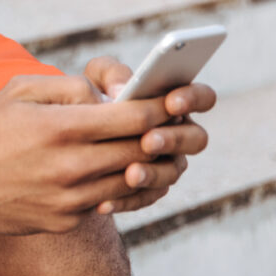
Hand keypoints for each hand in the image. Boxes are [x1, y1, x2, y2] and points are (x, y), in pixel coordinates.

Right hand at [0, 73, 190, 234]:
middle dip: (160, 135)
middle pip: (139, 151)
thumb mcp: (21, 90)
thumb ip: (70, 87)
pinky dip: (117, 187)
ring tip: (151, 149)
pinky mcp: (64, 221)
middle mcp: (68, 167)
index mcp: (59, 128)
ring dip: (146, 165)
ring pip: (130, 182)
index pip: (133, 118)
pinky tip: (117, 172)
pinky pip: (106, 203)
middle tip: (172, 124)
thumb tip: (110, 95)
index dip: (159, 108)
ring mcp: (68, 199)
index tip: (169, 100)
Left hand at [82, 56, 215, 214]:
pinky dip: (126, 200)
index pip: (202, 98)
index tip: (171, 103)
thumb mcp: (97, 77)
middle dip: (173, 140)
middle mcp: (179, 134)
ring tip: (130, 173)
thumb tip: (123, 90)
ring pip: (172, 172)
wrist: (73, 134)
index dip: (193, 99)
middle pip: (195, 139)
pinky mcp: (149, 188)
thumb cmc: (93, 95)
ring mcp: (167, 163)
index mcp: (175, 102)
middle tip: (148, 141)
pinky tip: (104, 202)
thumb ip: (113, 74)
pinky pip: (145, 197)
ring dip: (153, 173)